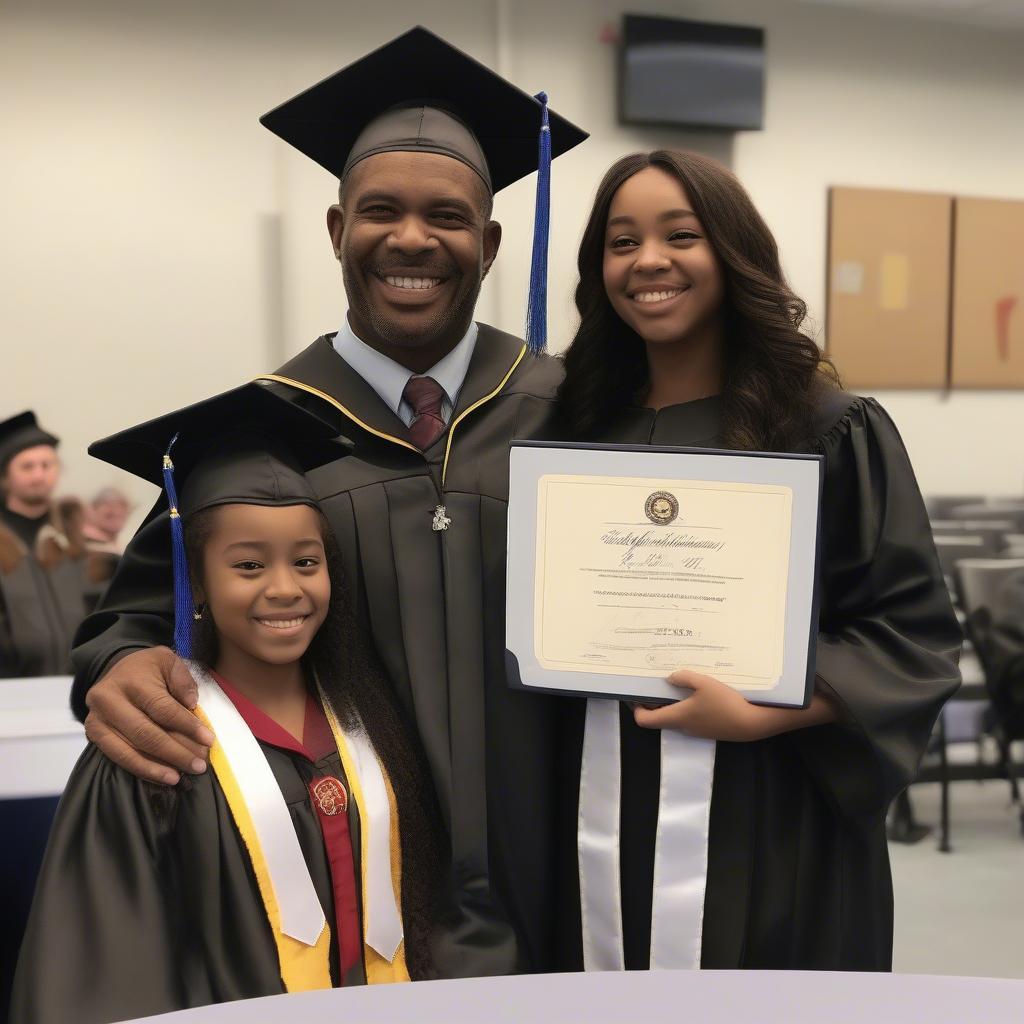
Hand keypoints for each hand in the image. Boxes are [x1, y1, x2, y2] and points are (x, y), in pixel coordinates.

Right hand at [83, 647, 214, 784]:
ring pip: (130, 750)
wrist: (116, 670)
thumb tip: (191, 704)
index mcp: (132, 681)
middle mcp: (109, 700)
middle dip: (175, 753)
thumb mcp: (169, 662)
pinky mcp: (93, 734)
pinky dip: (142, 769)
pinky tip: (162, 777)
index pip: (163, 709)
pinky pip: (118, 757)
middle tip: (199, 766)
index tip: (209, 740)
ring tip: (180, 777)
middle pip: (146, 734)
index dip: (187, 726)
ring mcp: (97, 719)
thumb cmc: (148, 668)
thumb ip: (183, 681)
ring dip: (158, 767)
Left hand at [634, 669, 840, 741]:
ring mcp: (697, 730)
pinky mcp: (709, 728)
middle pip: (659, 717)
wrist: (754, 723)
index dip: (635, 708)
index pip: (644, 720)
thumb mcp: (703, 683)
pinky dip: (687, 705)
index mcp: (676, 717)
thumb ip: (684, 678)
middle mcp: (683, 727)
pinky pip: (690, 716)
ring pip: (675, 716)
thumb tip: (669, 678)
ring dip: (671, 702)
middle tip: (655, 682)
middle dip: (653, 701)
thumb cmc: (726, 703)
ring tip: (676, 683)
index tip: (636, 693)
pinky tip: (697, 691)